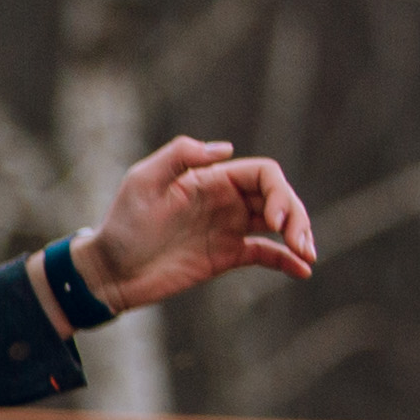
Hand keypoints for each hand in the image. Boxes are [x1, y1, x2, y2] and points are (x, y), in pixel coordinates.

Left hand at [74, 136, 317, 313]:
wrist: (111, 269)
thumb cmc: (122, 223)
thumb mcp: (143, 181)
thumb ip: (180, 156)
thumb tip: (226, 149)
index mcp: (212, 178)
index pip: (264, 175)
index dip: (279, 192)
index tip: (273, 220)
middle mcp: (226, 200)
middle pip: (278, 198)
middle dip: (296, 216)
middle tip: (300, 241)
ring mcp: (228, 229)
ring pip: (278, 225)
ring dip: (299, 235)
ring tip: (308, 254)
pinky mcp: (226, 257)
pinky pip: (265, 254)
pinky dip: (285, 261)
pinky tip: (302, 270)